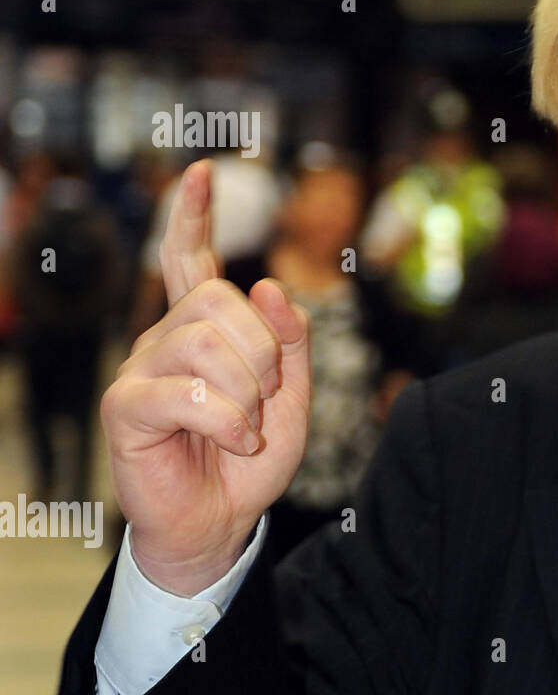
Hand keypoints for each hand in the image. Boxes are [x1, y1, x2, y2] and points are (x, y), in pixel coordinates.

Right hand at [101, 159, 311, 595]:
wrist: (220, 522)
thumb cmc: (251, 459)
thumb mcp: (294, 397)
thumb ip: (292, 341)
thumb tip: (267, 284)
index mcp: (203, 330)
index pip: (191, 260)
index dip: (195, 217)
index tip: (205, 173)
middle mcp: (165, 338)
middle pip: (220, 302)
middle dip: (263, 353)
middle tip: (264, 401)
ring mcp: (140, 369)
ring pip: (208, 344)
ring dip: (248, 393)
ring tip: (245, 428)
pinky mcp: (127, 406)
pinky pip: (190, 392)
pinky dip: (230, 421)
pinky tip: (235, 443)